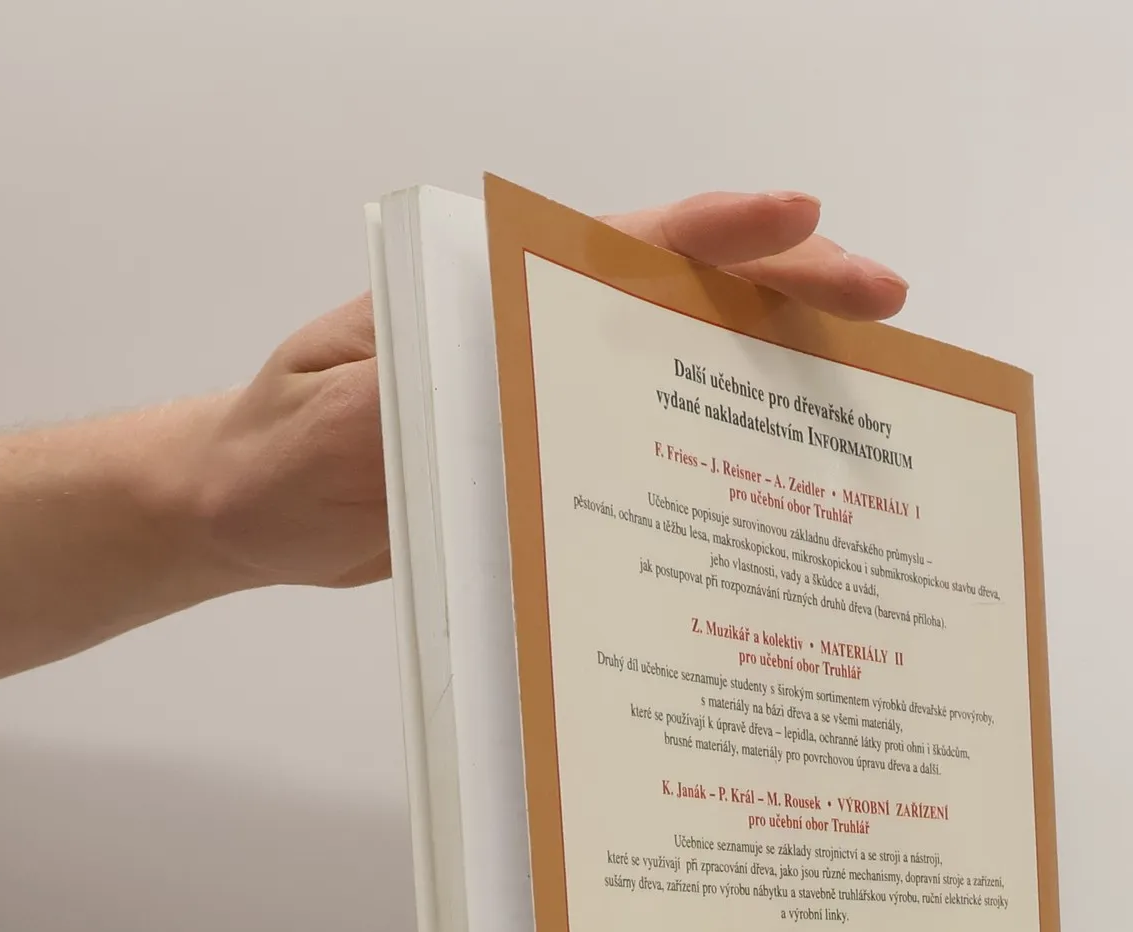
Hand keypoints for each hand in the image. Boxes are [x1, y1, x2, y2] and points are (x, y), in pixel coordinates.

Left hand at [187, 192, 909, 592]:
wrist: (244, 511)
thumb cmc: (275, 451)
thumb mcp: (339, 419)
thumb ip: (421, 400)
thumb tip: (519, 391)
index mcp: (490, 296)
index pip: (622, 247)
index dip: (720, 232)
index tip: (802, 218)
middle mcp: (533, 334)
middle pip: (682, 300)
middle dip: (788, 293)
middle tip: (888, 302)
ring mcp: (546, 396)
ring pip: (681, 369)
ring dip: (774, 372)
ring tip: (873, 384)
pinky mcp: (546, 462)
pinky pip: (650, 447)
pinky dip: (719, 452)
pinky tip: (779, 482)